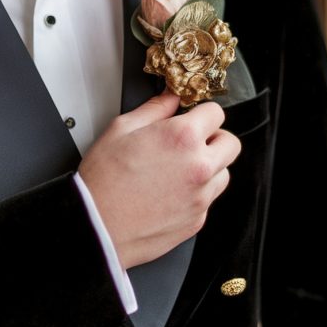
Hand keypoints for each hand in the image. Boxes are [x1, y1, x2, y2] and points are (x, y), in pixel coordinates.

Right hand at [78, 91, 240, 268]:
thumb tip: (170, 98)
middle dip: (214, 139)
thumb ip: (154, 109)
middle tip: (193, 143)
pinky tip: (171, 192)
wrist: (95, 227)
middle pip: (230, 143)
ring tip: (180, 170)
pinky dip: (196, 194)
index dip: (202, 113)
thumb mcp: (121, 129)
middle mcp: (199, 167)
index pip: (216, 113)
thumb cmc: (103, 182)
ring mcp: (201, 196)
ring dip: (209, 168)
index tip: (193, 118)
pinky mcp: (197, 220)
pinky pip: (208, 200)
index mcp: (183, 138)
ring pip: (223, 173)